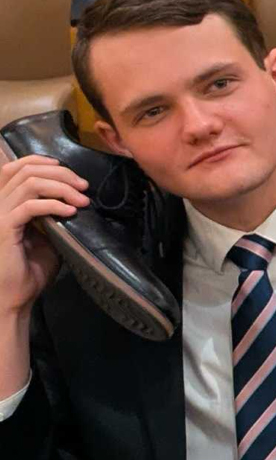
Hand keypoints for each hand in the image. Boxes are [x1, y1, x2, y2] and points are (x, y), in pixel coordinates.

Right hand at [0, 154, 84, 319]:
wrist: (17, 298)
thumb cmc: (30, 270)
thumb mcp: (49, 236)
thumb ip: (54, 215)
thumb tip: (77, 200)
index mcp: (5, 203)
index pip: (15, 168)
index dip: (41, 162)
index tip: (71, 173)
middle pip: (26, 171)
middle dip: (60, 174)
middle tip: (84, 188)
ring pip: (28, 184)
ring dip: (61, 188)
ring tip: (82, 200)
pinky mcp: (3, 229)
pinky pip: (29, 207)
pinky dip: (53, 204)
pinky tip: (71, 212)